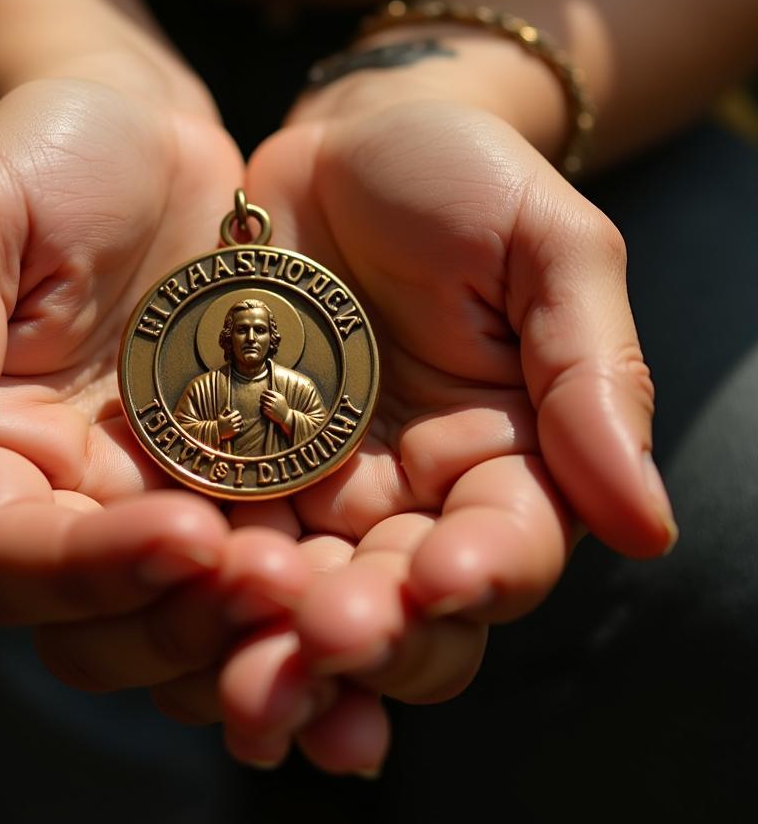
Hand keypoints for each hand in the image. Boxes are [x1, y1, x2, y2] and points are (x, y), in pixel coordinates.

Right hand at [0, 78, 310, 696]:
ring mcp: (144, 492)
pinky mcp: (223, 475)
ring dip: (244, 623)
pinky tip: (355, 572)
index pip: (3, 559)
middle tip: (274, 583)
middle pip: (93, 623)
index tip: (185, 533)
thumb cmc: (44, 156)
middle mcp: (56, 494)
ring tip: (320, 588)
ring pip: (176, 614)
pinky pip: (253, 557)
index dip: (86, 569)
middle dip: (179, 619)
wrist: (145, 128)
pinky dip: (296, 582)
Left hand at [206, 96, 675, 773]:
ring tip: (245, 679)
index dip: (481, 574)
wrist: (343, 145)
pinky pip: (216, 547)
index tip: (448, 577)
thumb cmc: (462, 180)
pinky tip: (175, 618)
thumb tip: (648, 526)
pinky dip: (200, 593)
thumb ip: (594, 379)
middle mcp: (411, 500)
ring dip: (277, 648)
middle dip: (369, 634)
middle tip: (328, 638)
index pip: (505, 549)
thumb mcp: (549, 251)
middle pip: (402, 610)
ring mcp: (316, 494)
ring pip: (303, 602)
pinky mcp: (232, 471)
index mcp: (504, 462)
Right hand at [218, 408, 244, 440]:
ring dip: (240, 422)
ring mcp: (231, 429)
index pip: (233, 415)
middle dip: (239, 417)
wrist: (216, 432)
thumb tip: (227, 407)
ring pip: (238, 424)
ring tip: (240, 421)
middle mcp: (229, 424)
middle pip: (236, 419)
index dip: (236, 412)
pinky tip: (238, 426)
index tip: (237, 412)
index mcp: (226, 420)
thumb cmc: (219, 423)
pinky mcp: (232, 433)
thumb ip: (223, 411)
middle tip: (240, 416)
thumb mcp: (220, 417)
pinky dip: (238, 428)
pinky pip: (238, 430)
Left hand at [259, 388, 289, 427]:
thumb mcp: (282, 398)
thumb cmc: (283, 406)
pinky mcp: (269, 411)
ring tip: (261, 401)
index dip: (264, 391)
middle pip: (264, 396)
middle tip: (261, 396)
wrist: (286, 416)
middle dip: (261, 396)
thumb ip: (276, 394)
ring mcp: (272, 406)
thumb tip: (267, 391)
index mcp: (278, 397)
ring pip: (262, 401)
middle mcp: (274, 401)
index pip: (268, 392)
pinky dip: (262, 406)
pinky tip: (263, 406)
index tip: (263, 392)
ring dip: (261, 401)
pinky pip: (263, 407)